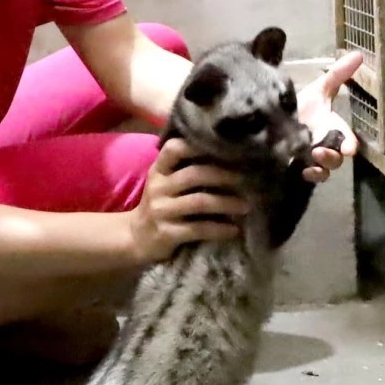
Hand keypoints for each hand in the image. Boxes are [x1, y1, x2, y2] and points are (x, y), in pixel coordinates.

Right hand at [129, 139, 249, 262]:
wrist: (136, 238)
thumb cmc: (161, 205)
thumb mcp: (164, 183)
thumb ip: (184, 168)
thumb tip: (226, 154)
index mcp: (159, 170)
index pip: (174, 148)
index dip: (197, 145)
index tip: (226, 147)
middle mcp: (158, 187)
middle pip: (194, 174)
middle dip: (224, 175)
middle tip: (248, 179)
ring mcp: (161, 211)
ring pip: (199, 202)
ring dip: (227, 203)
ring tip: (247, 206)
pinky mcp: (167, 233)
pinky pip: (198, 229)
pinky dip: (219, 229)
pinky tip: (234, 230)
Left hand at [298, 50, 363, 182]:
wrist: (273, 116)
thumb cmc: (301, 104)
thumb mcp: (319, 89)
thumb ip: (338, 75)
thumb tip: (358, 54)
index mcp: (332, 129)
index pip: (348, 140)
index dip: (350, 145)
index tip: (349, 148)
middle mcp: (325, 146)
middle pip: (336, 159)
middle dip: (331, 157)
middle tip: (318, 152)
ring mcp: (312, 159)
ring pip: (324, 171)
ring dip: (320, 167)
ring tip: (309, 160)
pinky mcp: (297, 169)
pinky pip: (308, 178)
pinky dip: (307, 175)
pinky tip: (300, 170)